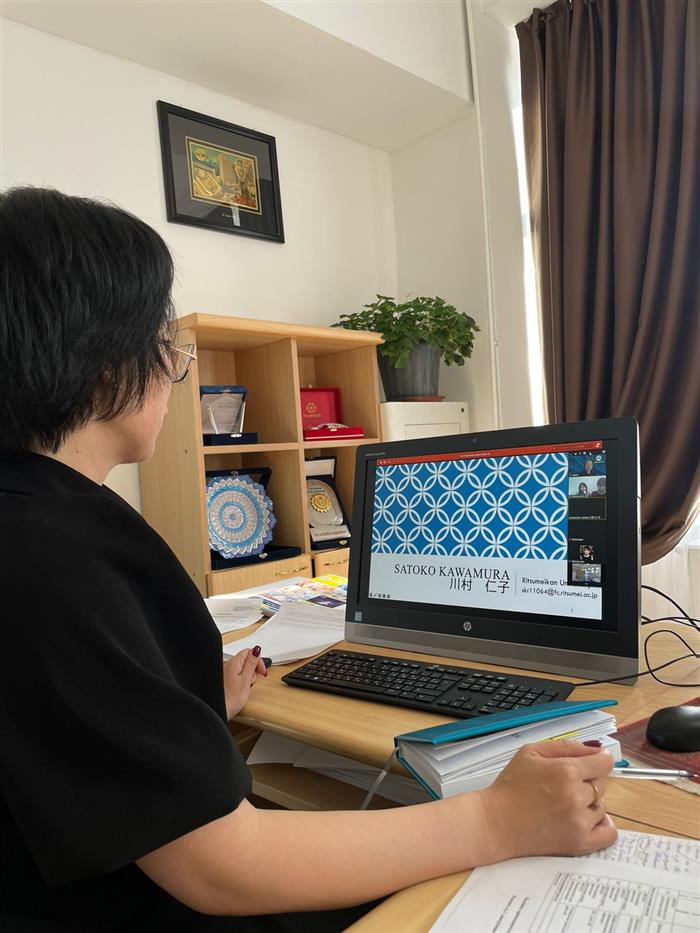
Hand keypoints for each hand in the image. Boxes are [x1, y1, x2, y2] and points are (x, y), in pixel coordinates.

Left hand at [223, 646, 267, 719]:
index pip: (249, 652)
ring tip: (247, 687)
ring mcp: (226, 673)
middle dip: (254, 669)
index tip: (262, 672)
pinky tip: (242, 690)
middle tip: (253, 680)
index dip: (258, 661)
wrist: (219, 711)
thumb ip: (252, 663)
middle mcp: (228, 665)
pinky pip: (237, 676)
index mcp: (234, 663)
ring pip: (242, 669)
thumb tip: (256, 650)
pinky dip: (242, 681)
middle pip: (246, 660)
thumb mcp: (246, 680)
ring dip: (248, 676)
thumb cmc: (231, 699)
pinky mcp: (226, 681)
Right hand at [480, 739, 616, 859]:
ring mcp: (579, 821)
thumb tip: (595, 750)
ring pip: (602, 806)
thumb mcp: (531, 752)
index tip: (594, 763)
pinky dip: (602, 826)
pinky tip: (587, 820)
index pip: (603, 763)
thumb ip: (566, 746)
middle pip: (601, 784)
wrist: (496, 823)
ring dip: (590, 804)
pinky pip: (609, 833)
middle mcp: (576, 795)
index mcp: (565, 770)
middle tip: (564, 786)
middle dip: (587, 782)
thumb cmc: (510, 787)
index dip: (598, 761)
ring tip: (565, 805)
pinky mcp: (580, 843)